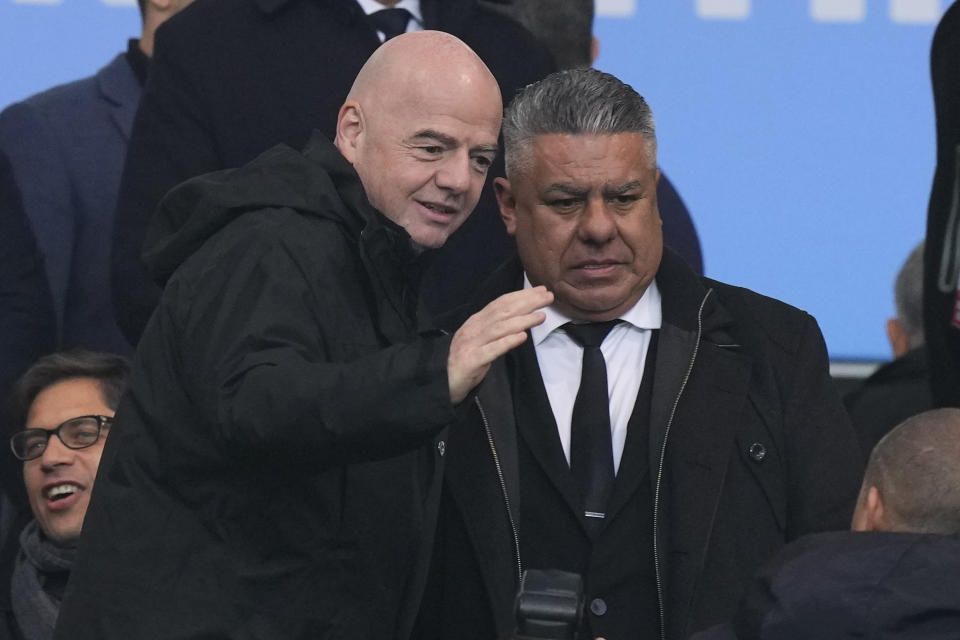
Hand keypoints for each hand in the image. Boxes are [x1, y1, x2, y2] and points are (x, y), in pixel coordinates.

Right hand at [448, 286, 552, 403]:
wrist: (443, 382)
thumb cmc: (466, 361)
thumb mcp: (482, 341)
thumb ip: (497, 330)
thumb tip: (522, 319)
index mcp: (477, 322)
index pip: (500, 304)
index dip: (521, 296)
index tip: (540, 291)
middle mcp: (474, 328)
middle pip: (503, 312)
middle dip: (526, 303)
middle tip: (547, 297)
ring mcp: (472, 344)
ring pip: (499, 328)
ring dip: (522, 321)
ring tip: (541, 316)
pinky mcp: (472, 360)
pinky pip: (492, 350)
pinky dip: (507, 342)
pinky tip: (522, 337)